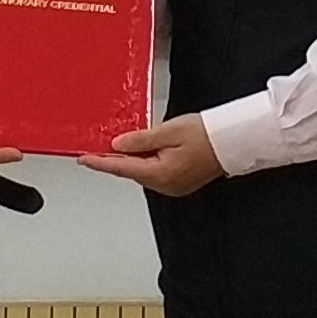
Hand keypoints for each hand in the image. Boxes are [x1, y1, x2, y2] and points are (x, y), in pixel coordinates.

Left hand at [83, 113, 223, 197]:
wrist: (232, 142)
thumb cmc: (206, 135)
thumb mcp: (168, 131)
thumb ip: (140, 139)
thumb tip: (118, 144)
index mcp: (159, 174)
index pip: (121, 168)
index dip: (100, 162)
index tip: (84, 159)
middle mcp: (164, 185)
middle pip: (132, 171)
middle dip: (117, 158)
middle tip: (102, 144)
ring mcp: (173, 186)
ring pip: (143, 171)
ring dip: (133, 158)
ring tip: (128, 141)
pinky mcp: (180, 182)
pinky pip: (155, 172)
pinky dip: (147, 161)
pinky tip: (148, 148)